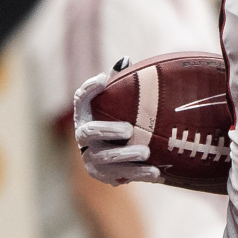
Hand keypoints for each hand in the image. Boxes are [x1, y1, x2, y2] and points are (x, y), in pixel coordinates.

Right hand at [74, 68, 159, 185]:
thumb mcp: (118, 105)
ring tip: (146, 153)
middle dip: (108, 131)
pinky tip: (156, 173)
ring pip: (107, 158)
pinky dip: (139, 174)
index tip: (103, 79)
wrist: (117, 162)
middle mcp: (84, 139)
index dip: (88, 89)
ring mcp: (93, 159)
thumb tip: (125, 60)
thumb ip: (120, 83)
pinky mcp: (105, 177)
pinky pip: (122, 176)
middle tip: (128, 130)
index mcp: (85, 117)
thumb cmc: (118, 123)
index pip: (81, 100)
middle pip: (90, 132)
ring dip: (127, 156)